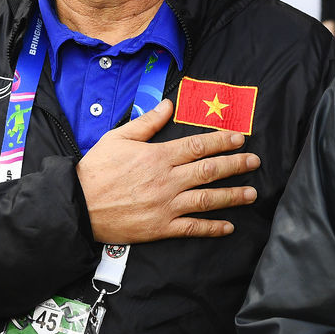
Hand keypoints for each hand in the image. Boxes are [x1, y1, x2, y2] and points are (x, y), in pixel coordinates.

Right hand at [76, 99, 259, 242]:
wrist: (79, 205)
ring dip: (232, 196)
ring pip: (207, 199)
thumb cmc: (97, 169)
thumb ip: (147, 122)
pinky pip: (192, 228)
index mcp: (158, 156)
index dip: (221, 141)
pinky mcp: (161, 228)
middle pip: (209, 170)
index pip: (197, 145)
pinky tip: (228, 226)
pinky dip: (212, 228)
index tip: (239, 138)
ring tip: (251, 193)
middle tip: (255, 161)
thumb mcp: (119, 137)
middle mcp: (167, 180)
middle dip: (235, 164)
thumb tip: (168, 105)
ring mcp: (166, 206)